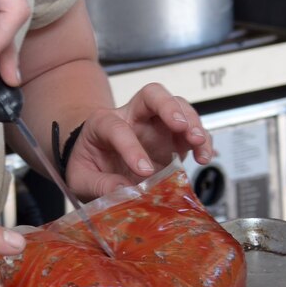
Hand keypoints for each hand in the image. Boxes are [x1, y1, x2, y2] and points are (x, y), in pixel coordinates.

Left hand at [61, 83, 216, 199]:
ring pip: (178, 107)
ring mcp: (155, 126)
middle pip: (152, 94)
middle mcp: (131, 117)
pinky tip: (204, 157)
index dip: (131, 147)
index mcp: (102, 123)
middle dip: (168, 106)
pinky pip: (192, 132)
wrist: (96, 166)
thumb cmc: (88, 166)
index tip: (144, 171)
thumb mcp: (81, 178)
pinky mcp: (173, 140)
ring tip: (198, 143)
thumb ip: (99, 185)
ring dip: (192, 122)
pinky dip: (203, 141)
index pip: (117, 127)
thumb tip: (124, 192)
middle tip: (179, 125)